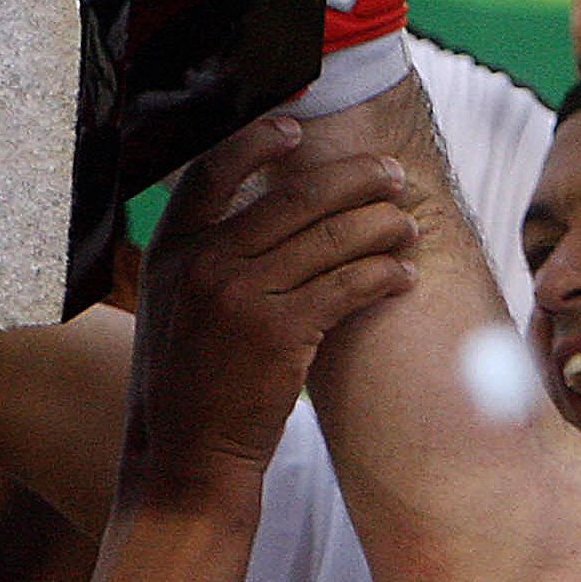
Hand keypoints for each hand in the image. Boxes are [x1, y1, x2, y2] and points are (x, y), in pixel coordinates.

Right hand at [128, 118, 416, 505]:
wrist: (185, 456)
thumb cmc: (190, 378)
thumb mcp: (174, 303)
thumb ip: (209, 250)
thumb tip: (267, 200)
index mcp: (172, 250)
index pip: (214, 170)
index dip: (258, 140)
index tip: (297, 125)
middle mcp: (204, 264)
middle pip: (297, 196)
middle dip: (358, 179)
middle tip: (393, 176)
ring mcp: (242, 297)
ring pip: (335, 237)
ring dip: (384, 226)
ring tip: (408, 227)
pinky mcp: (282, 334)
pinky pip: (351, 284)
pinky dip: (385, 273)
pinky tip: (402, 274)